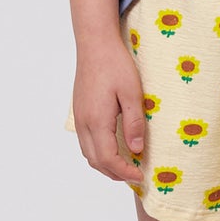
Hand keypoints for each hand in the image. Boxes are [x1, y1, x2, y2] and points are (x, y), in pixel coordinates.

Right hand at [72, 38, 149, 183]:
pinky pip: (86, 142)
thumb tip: (136, 150)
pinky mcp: (79, 113)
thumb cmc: (115, 65)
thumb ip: (134, 123)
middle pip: (96, 161)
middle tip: (135, 175)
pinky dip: (99, 153)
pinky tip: (113, 149)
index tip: (140, 175)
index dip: (124, 172)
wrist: (95, 45)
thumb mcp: (132, 93)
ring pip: (88, 154)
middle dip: (115, 173)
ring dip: (106, 165)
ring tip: (126, 166)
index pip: (108, 159)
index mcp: (97, 120)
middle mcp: (84, 123)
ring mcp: (79, 118)